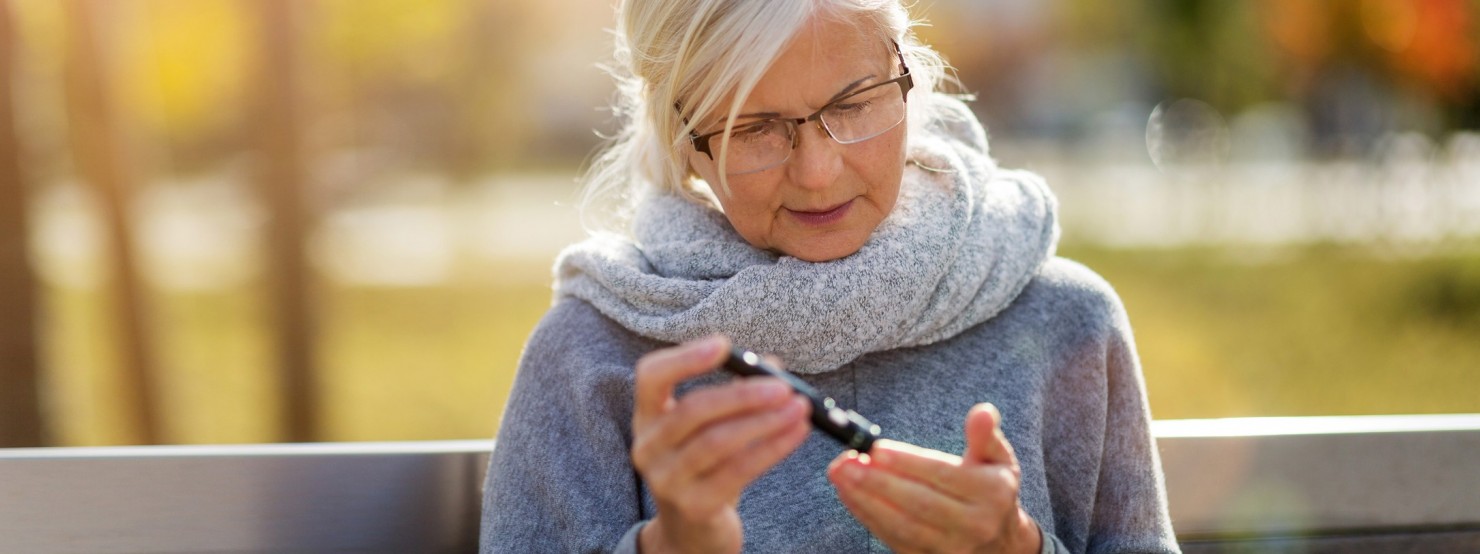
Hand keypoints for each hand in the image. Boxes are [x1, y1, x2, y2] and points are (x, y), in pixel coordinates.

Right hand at [632, 335, 811, 553]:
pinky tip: (795, 434)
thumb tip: (772, 366)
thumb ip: (736, 393)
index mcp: (647, 417)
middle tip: (784, 386)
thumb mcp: (710, 428)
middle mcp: (648, 447)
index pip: (651, 376)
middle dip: (743, 395)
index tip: (724, 345)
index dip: (685, 357)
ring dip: (764, 421)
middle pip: (692, 410)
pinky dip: (772, 449)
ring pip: (717, 442)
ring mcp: (667, 480)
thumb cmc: (704, 467)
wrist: (692, 532)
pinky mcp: (694, 506)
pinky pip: (738, 471)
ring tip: (799, 408)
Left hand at [827, 403, 1041, 553]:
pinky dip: (868, 516)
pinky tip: (849, 494)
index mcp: (991, 494)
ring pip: (902, 525)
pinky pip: (893, 538)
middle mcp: (973, 525)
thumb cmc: (990, 489)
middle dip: (879, 482)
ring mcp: (951, 548)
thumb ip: (985, 435)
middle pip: (919, 503)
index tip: (876, 449)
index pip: (943, 475)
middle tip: (847, 462)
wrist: (999, 541)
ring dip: (866, 501)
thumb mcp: (997, 459)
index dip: (908, 462)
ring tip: (841, 476)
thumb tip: (982, 412)